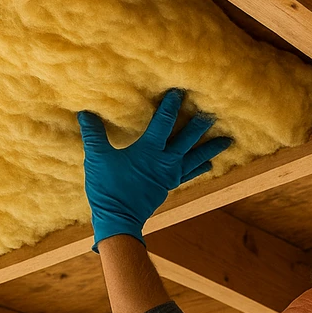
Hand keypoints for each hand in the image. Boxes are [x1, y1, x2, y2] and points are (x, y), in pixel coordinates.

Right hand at [78, 88, 231, 250]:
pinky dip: (199, 168)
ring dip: (210, 148)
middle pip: (188, 139)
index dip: (171, 105)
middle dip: (200, 125)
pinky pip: (189, 175)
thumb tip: (84, 113)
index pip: (163, 122)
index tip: (179, 91)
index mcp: (148, 150)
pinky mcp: (169, 186)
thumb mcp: (97, 159)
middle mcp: (164, 161)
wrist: (118, 220)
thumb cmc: (108, 189)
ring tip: (227, 140)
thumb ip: (93, 134)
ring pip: (194, 158)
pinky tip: (209, 164)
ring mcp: (169, 175)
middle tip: (215, 112)